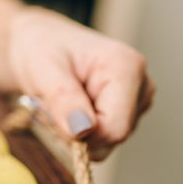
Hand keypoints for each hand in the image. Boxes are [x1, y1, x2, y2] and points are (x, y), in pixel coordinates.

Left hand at [8, 7, 154, 159]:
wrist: (41, 41)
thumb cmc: (42, 47)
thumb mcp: (42, 68)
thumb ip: (63, 99)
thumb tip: (82, 131)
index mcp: (127, 68)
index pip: (115, 129)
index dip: (81, 134)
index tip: (53, 114)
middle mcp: (141, 85)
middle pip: (112, 137)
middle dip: (75, 131)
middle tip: (51, 104)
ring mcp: (137, 101)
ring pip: (106, 142)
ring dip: (73, 131)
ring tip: (59, 103)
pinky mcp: (127, 112)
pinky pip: (102, 139)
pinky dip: (78, 131)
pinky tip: (68, 108)